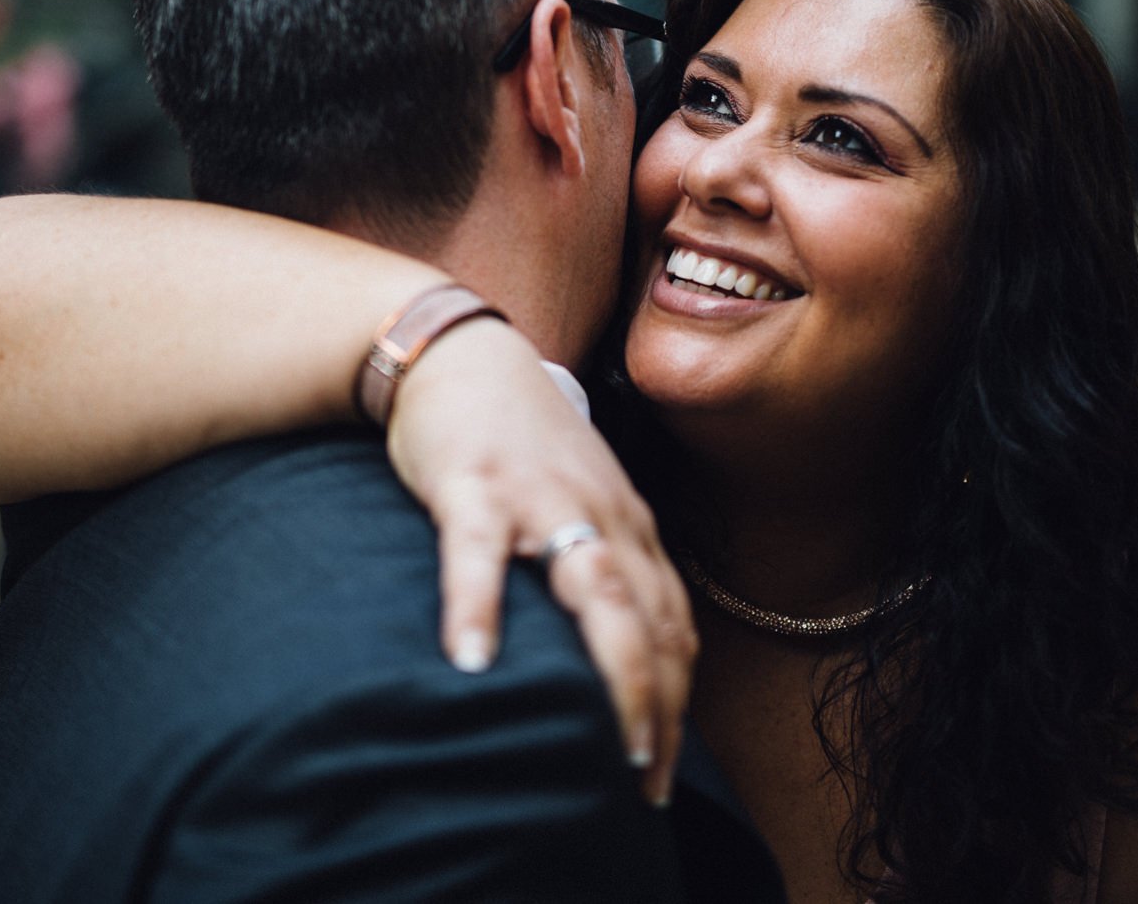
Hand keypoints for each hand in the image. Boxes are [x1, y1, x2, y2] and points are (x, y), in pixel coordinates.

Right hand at [387, 318, 694, 805]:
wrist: (461, 354)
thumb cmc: (515, 444)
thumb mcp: (576, 504)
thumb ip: (597, 571)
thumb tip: (606, 667)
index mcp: (629, 528)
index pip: (673, 628)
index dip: (677, 705)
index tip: (660, 775)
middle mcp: (603, 516)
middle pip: (650, 621)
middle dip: (657, 706)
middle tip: (644, 784)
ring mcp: (542, 498)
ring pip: (596, 590)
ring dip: (609, 671)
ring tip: (600, 742)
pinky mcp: (476, 483)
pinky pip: (480, 550)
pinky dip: (480, 607)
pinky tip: (471, 663)